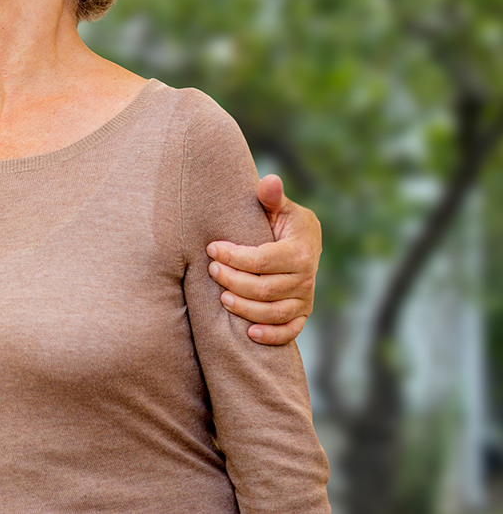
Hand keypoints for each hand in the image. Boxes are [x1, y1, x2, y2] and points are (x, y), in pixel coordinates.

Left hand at [207, 174, 320, 345]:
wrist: (304, 242)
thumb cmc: (284, 222)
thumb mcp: (279, 207)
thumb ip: (271, 197)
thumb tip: (269, 180)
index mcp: (299, 251)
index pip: (261, 260)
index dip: (234, 256)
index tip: (211, 248)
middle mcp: (305, 278)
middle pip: (264, 288)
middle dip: (233, 281)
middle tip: (210, 270)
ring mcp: (305, 298)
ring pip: (274, 312)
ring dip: (246, 309)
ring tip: (222, 299)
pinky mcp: (302, 313)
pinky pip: (290, 330)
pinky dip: (272, 335)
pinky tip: (250, 334)